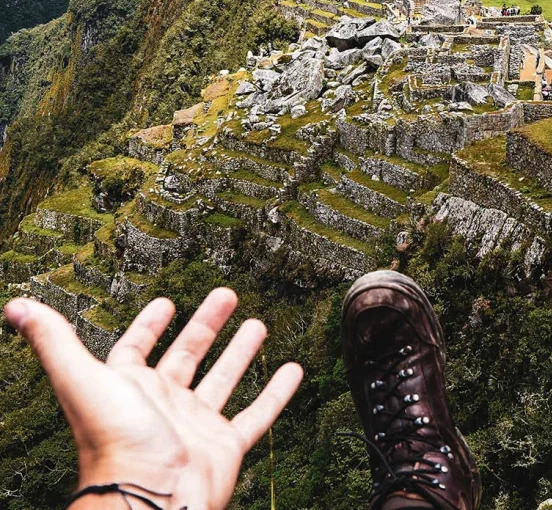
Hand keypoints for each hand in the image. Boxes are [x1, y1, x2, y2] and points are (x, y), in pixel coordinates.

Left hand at [3, 288, 302, 509]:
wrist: (153, 497)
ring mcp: (195, 425)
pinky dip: (275, 393)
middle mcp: (162, 404)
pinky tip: (291, 371)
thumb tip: (17, 307)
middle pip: (187, 356)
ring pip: (222, 381)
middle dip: (206, 325)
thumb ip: (54, 341)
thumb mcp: (82, 380)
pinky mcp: (224, 445)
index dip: (149, 325)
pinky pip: (255, 415)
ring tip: (258, 324)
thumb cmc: (117, 444)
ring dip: (239, 352)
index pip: (137, 348)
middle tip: (226, 296)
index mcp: (128, 388)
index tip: (166, 301)